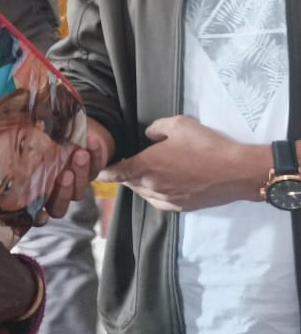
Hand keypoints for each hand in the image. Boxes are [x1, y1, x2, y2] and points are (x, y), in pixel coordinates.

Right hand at [38, 117, 112, 220]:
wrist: (71, 129)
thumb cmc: (45, 135)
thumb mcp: (36, 137)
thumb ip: (32, 140)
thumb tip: (32, 128)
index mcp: (35, 189)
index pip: (34, 211)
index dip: (37, 217)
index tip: (42, 214)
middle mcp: (54, 193)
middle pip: (58, 207)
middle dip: (63, 191)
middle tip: (65, 174)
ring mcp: (75, 185)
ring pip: (79, 192)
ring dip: (81, 173)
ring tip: (81, 154)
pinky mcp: (93, 174)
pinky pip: (97, 169)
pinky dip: (96, 155)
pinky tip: (92, 141)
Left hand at [97, 115, 269, 211]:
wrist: (237, 172)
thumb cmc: (206, 146)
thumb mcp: (179, 125)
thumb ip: (155, 128)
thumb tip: (147, 136)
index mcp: (146, 166)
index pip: (113, 174)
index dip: (102, 172)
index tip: (97, 168)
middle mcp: (151, 187)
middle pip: (128, 183)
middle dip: (124, 174)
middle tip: (127, 162)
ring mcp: (165, 200)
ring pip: (142, 193)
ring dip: (140, 183)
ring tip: (148, 171)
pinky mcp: (180, 208)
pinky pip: (157, 201)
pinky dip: (154, 193)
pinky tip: (164, 183)